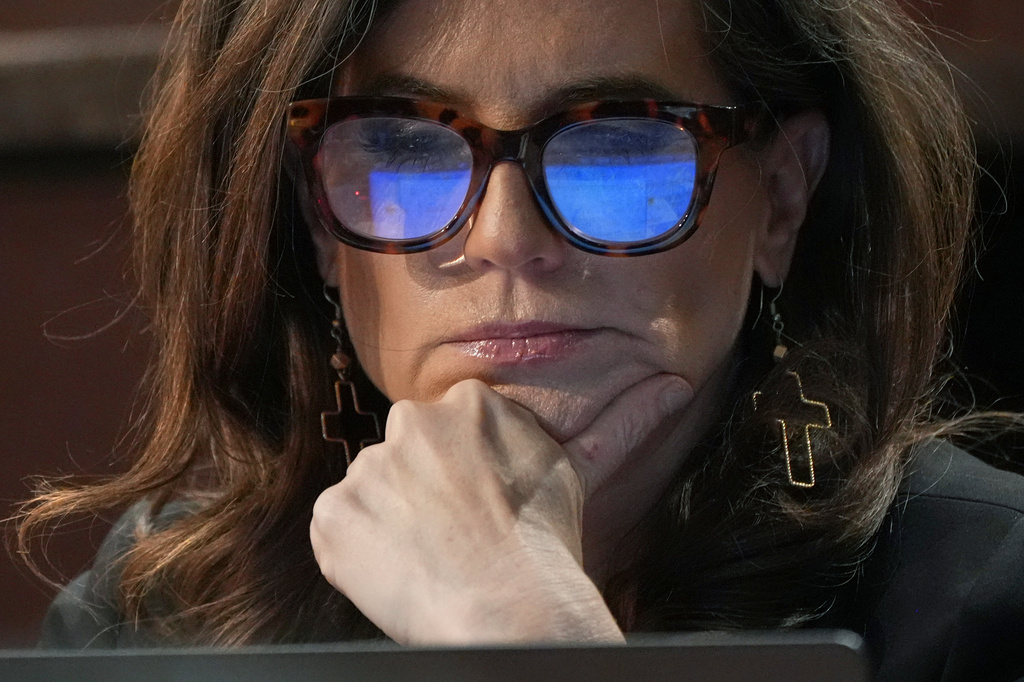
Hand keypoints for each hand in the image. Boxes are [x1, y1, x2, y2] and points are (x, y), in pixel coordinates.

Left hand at [309, 375, 690, 643]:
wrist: (508, 606)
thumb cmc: (548, 546)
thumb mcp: (578, 473)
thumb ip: (616, 425)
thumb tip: (675, 386)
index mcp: (470, 405)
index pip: (450, 435)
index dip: (462, 480)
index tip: (477, 516)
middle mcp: (413, 421)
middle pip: (408, 457)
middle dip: (424, 493)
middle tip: (454, 540)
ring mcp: (369, 466)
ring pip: (373, 492)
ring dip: (391, 523)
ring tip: (429, 563)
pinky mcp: (335, 511)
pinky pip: (338, 526)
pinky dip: (357, 552)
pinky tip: (394, 572)